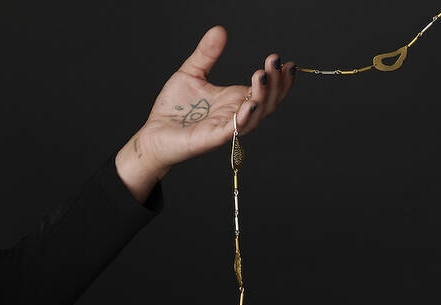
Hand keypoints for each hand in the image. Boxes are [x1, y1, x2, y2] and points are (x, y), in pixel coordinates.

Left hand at [115, 25, 295, 201]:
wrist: (153, 133)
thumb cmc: (173, 109)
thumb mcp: (191, 72)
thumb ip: (207, 54)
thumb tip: (219, 30)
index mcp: (235, 100)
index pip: (267, 91)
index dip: (280, 79)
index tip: (286, 61)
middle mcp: (236, 114)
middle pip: (268, 102)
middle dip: (276, 83)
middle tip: (275, 61)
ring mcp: (227, 128)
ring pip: (256, 115)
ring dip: (264, 96)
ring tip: (263, 75)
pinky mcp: (214, 138)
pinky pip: (235, 129)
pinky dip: (246, 117)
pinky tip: (251, 102)